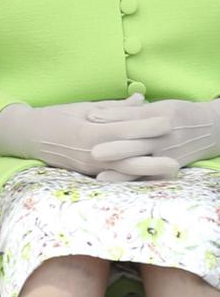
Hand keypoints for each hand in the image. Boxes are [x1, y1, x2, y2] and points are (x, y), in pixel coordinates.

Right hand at [0, 95, 174, 176]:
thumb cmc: (56, 116)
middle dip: (154, 148)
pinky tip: (149, 175)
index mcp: (88, 129)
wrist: (29, 136)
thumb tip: (140, 100)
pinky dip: (133, 174)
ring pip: (125, 167)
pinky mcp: (89, 174)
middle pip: (128, 151)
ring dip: (150, 167)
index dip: (147, 124)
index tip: (167, 119)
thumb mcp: (83, 107)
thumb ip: (113, 107)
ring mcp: (90, 165)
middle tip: (176, 144)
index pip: (124, 127)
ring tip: (172, 167)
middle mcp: (90, 150)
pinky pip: (115, 174)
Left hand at [91, 98, 219, 181]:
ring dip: (121, 171)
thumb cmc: (179, 113)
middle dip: (114, 147)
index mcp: (158, 116)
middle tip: (92, 151)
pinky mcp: (170, 167)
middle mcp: (162, 137)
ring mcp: (166, 154)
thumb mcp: (158, 106)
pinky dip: (135, 182)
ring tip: (100, 176)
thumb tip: (100, 111)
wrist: (211, 129)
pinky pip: (151, 177)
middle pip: (136, 142)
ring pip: (142, 164)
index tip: (89, 116)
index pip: (132, 117)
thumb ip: (131, 109)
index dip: (111, 116)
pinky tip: (122, 190)